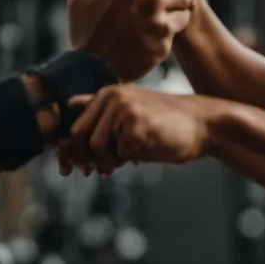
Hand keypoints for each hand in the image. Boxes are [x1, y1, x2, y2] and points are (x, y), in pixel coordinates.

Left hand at [58, 86, 214, 173]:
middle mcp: (112, 96)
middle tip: (101, 169)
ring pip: (96, 146)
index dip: (70, 149)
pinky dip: (130, 160)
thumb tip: (63, 128)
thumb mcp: (126, 116)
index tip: (76, 167)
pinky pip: (119, 154)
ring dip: (109, 160)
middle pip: (78, 136)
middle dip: (87, 158)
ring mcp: (124, 109)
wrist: (201, 124)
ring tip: (127, 158)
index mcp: (106, 93)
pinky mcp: (138, 127)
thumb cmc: (162, 125)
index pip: (73, 123)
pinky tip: (144, 152)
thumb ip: (98, 116)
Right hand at [66, 0, 201, 80]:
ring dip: (174, 18)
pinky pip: (172, 38)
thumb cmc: (82, 28)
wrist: (86, 68)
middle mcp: (151, 1)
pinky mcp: (163, 48)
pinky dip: (164, 38)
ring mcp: (159, 27)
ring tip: (156, 22)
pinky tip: (147, 39)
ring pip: (183, 16)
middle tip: (164, 3)